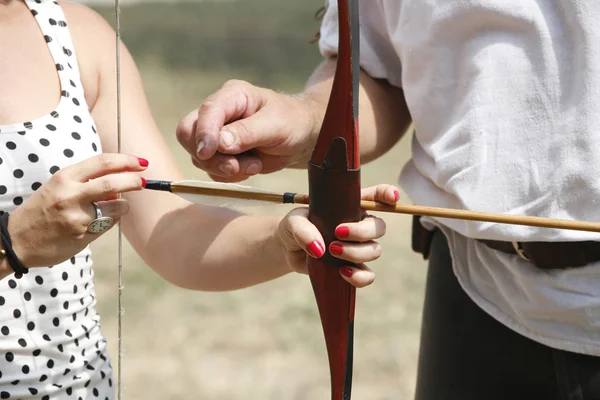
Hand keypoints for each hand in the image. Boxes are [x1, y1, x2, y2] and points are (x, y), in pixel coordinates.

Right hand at [8, 154, 147, 268]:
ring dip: (122, 205)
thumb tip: (119, 185)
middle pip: (114, 183)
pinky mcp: (83, 236)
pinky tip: (99, 221)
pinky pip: (109, 225)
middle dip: (135, 181)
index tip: (141, 163)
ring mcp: (77, 217)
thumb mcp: (58, 187)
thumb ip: (87, 182)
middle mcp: (71, 195)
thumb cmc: (41, 210)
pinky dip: (111, 220)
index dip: (126, 161)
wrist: (17, 241)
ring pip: (117, 206)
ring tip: (113, 207)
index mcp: (64, 178)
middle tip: (143, 182)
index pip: (103, 162)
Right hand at [176, 79, 319, 181]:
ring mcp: (216, 133)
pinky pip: (211, 170)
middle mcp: (219, 113)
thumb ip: (248, 132)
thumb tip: (220, 142)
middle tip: (235, 166)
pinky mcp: (219, 153)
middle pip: (188, 133)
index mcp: (232, 96)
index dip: (204, 132)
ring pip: (199, 156)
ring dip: (225, 168)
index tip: (207, 152)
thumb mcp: (276, 125)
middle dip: (209, 156)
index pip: (207, 111)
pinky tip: (251, 167)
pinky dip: (229, 176)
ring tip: (255, 164)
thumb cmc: (293, 123)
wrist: (302, 139)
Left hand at [277, 184, 398, 287]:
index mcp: (350, 206)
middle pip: (379, 227)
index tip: (391, 197)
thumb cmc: (294, 227)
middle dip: (362, 232)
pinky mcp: (352, 267)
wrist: (287, 250)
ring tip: (332, 251)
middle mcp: (358, 225)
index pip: (376, 196)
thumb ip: (303, 229)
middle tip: (337, 233)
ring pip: (375, 250)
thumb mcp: (293, 220)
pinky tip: (342, 272)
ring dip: (356, 253)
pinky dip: (359, 276)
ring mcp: (357, 247)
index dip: (388, 194)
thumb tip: (319, 249)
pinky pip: (368, 275)